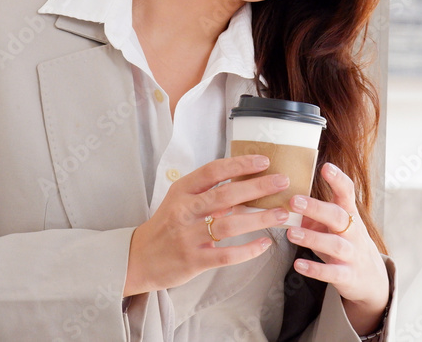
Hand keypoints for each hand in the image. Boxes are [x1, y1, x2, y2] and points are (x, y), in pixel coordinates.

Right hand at [123, 154, 291, 296]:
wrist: (139, 258)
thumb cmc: (166, 226)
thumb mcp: (179, 202)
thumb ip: (207, 194)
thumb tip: (245, 185)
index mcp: (181, 191)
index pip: (212, 171)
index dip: (239, 165)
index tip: (263, 161)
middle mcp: (184, 211)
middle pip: (225, 195)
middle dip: (257, 187)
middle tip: (282, 182)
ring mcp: (188, 236)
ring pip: (230, 225)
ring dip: (259, 219)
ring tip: (281, 213)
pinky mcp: (194, 260)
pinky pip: (227, 255)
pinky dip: (248, 250)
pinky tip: (264, 245)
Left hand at [286, 162, 389, 335]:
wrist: (370, 277)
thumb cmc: (343, 241)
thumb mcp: (333, 224)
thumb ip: (313, 212)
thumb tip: (282, 197)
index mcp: (348, 214)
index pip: (347, 192)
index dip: (338, 179)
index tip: (326, 167)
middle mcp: (353, 232)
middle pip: (338, 216)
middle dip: (317, 208)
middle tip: (294, 200)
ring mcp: (352, 254)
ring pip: (335, 244)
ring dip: (312, 238)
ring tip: (291, 233)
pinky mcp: (347, 275)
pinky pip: (332, 273)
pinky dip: (315, 269)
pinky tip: (298, 264)